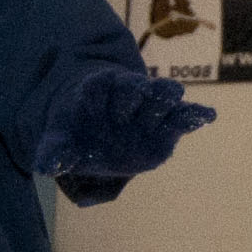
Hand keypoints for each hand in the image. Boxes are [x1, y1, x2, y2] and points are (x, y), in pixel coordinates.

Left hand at [36, 66, 215, 205]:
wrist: (98, 131)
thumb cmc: (78, 132)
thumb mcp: (61, 141)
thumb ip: (55, 152)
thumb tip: (44, 166)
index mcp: (96, 91)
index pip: (98, 85)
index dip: (96, 92)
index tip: (93, 93)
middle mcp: (125, 94)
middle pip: (134, 87)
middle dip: (135, 94)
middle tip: (135, 105)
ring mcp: (149, 108)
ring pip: (162, 96)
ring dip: (166, 99)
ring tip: (178, 108)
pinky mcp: (167, 125)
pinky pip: (184, 117)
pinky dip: (195, 115)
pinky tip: (207, 116)